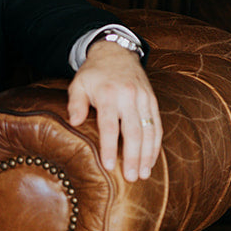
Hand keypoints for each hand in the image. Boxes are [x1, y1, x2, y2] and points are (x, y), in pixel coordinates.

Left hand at [66, 40, 161, 181]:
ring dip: (148, 154)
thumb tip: (74, 122)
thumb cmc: (93, 73)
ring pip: (149, 130)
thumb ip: (75, 103)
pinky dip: (155, 144)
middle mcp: (129, 97)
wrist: (116, 52)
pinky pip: (157, 125)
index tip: (109, 166)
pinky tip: (152, 159)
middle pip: (133, 132)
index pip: (110, 126)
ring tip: (143, 174)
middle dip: (133, 157)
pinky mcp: (152, 100)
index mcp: (109, 94)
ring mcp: (144, 98)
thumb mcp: (78, 84)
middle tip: (131, 177)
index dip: (110, 147)